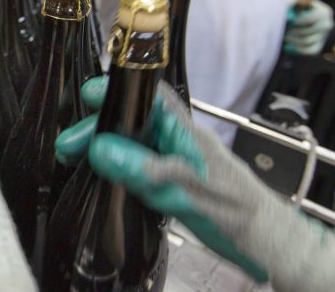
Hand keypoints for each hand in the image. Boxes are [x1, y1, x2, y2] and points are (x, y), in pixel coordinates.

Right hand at [57, 77, 334, 290]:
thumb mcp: (187, 190)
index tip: (87, 96)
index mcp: (185, 133)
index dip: (119, 90)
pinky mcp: (174, 186)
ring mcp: (176, 164)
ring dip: (102, 149)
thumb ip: (146, 168)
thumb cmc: (235, 212)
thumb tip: (100, 147)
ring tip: (72, 161)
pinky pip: (138, 169)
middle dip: (97, 128)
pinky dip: (115, 170)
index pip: (149, 98)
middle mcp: (178, 142)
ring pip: (132, 146)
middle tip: (65, 147)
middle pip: (132, 123)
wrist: (269, 244)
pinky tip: (99, 180)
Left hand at [284, 0, 333, 55]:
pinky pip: (309, 51)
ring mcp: (324, 36)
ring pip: (306, 41)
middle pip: (307, 32)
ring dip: (292, 39)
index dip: (296, 21)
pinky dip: (297, 48)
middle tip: (282, 29)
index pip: (310, 19)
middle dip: (292, 31)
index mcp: (324, 11)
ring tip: (284, 34)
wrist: (295, 15)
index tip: (287, 20)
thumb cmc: (293, 5)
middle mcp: (327, 24)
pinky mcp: (319, 46)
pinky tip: (289, 44)